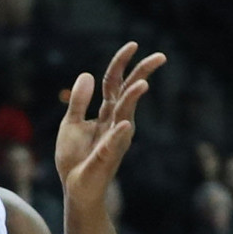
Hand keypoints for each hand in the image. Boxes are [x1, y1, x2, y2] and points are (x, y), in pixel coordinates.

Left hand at [52, 41, 165, 199]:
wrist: (76, 188)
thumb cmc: (75, 158)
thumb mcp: (71, 123)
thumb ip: (79, 101)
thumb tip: (87, 74)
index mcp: (106, 112)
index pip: (116, 82)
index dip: (122, 63)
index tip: (134, 45)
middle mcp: (115, 122)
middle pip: (129, 92)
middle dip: (143, 74)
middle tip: (161, 56)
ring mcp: (114, 138)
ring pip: (125, 113)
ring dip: (133, 99)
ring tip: (143, 84)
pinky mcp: (107, 157)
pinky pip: (114, 143)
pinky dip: (119, 134)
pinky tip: (125, 125)